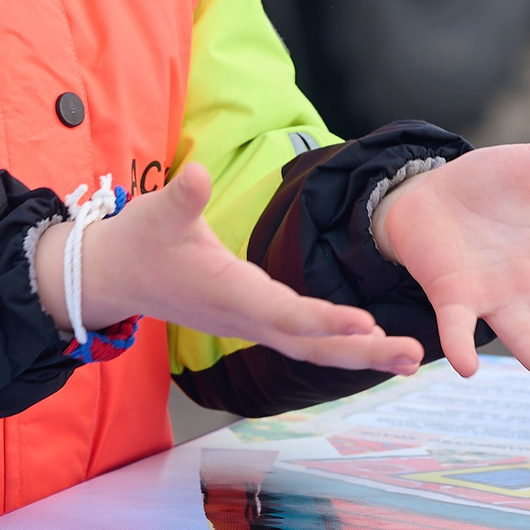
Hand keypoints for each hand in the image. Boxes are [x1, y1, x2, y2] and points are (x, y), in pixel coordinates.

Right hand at [35, 163, 421, 374]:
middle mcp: (245, 318)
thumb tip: (194, 174)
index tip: (367, 324)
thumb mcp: (158, 212)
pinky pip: (304, 340)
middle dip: (362, 351)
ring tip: (410, 356)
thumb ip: (182, 197)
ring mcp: (251, 325)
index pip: (285, 312)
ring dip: (360, 353)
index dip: (325, 319)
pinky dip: (340, 344)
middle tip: (412, 354)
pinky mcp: (254, 321)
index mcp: (229, 294)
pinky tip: (372, 342)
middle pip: (311, 344)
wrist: (116, 276)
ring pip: (312, 348)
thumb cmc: (140, 242)